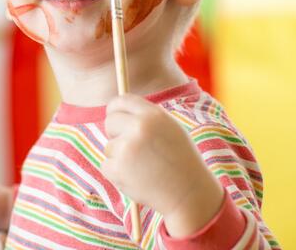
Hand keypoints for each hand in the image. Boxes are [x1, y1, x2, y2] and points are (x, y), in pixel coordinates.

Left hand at [102, 94, 223, 237]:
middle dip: (115, 133)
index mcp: (153, 115)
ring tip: (143, 167)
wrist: (189, 194)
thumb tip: (118, 111)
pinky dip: (116, 174)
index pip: (121, 101)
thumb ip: (146, 118)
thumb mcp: (171, 129)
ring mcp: (126, 147)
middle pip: (110, 121)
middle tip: (131, 148)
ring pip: (109, 146)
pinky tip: (137, 179)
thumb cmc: (181, 162)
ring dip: (119, 157)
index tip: (113, 117)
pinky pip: (106, 166)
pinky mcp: (117, 168)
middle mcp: (139, 127)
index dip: (114, 109)